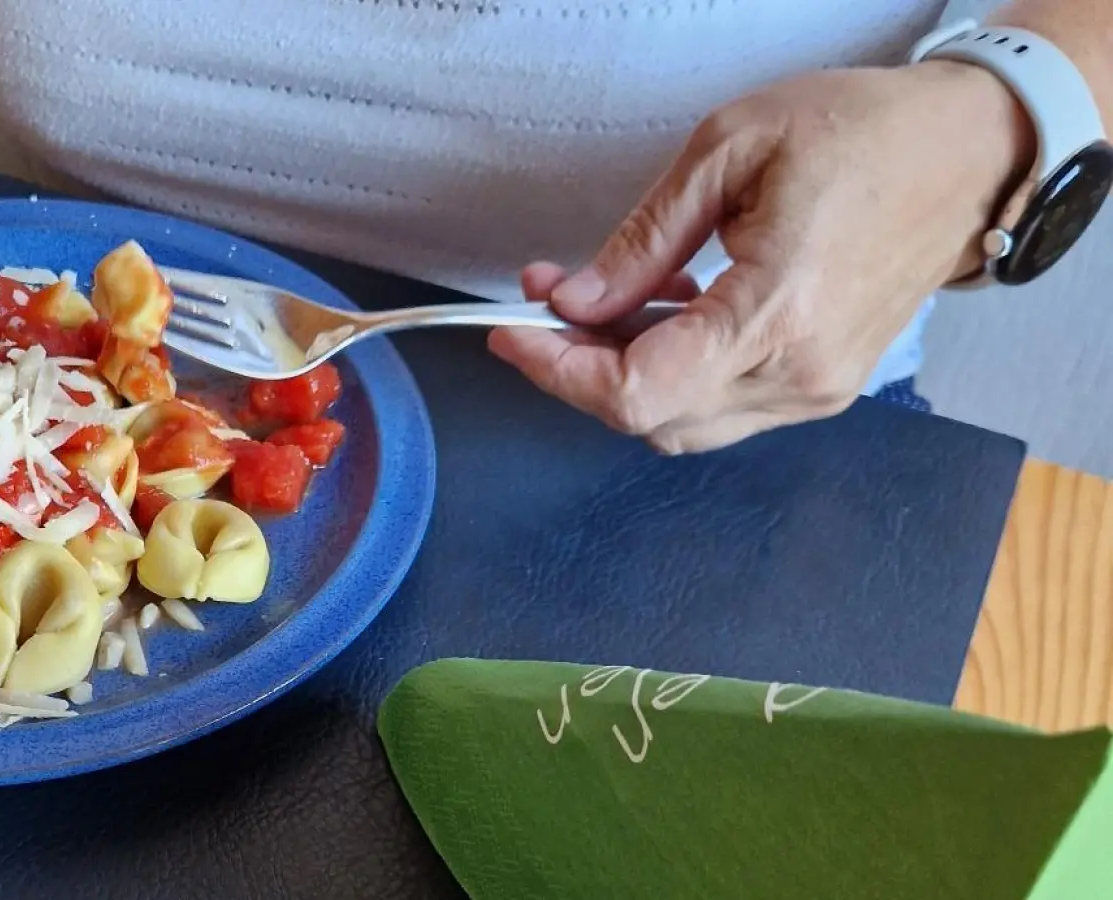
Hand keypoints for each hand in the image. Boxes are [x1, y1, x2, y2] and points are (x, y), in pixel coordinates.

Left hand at [489, 61, 1034, 453]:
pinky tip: (663, 313)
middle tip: (547, 301)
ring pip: (680, 421)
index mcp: (776, 313)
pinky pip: (721, 406)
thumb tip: (575, 303)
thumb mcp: (729, 154)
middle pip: (648, 416)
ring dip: (622, 372)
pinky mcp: (822, 386)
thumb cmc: (862, 134)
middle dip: (577, 365)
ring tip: (601, 301)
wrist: (969, 153)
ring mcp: (816, 390)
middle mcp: (799, 373)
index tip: (511, 331)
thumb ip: (643, 241)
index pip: (636, 392)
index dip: (556, 371)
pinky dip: (672, 373)